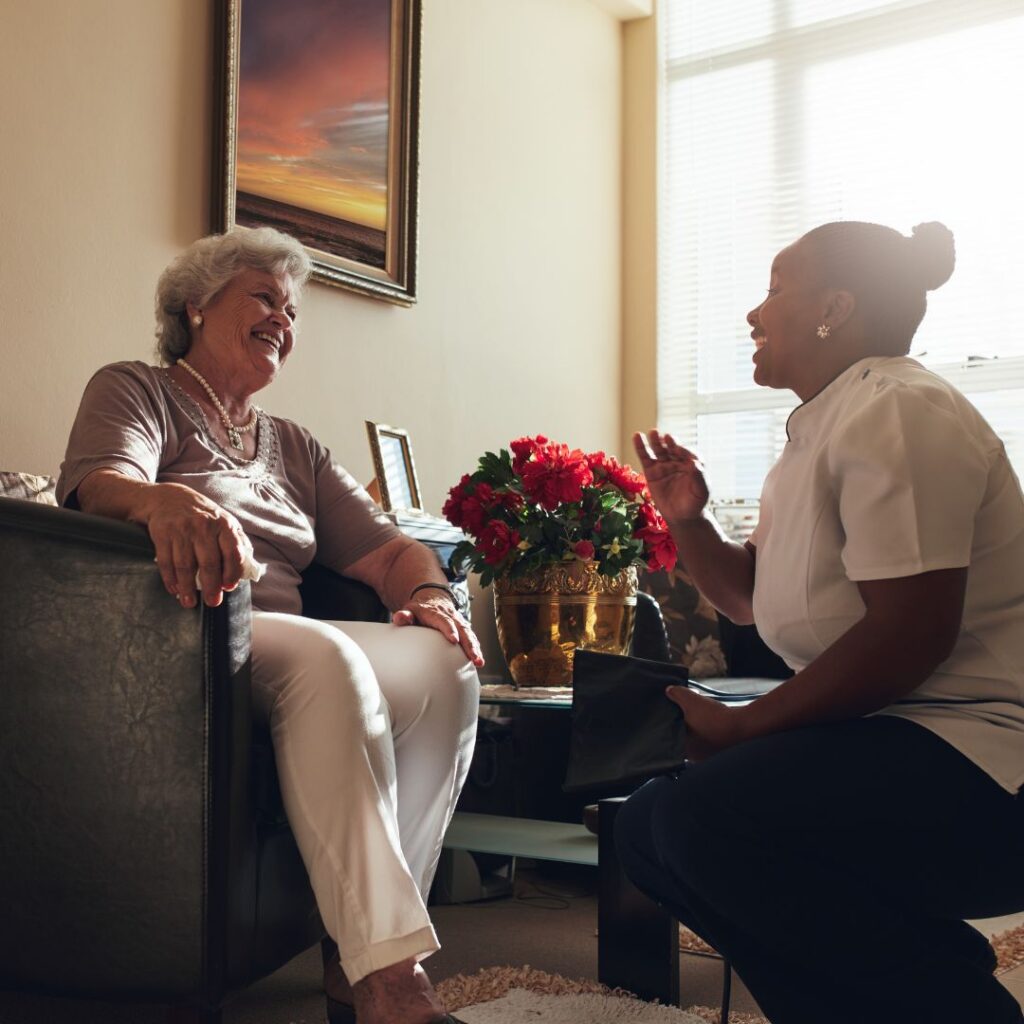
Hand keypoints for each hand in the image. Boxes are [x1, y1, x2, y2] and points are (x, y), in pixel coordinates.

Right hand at [141, 482, 250, 608]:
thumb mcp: (224, 522)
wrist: (169, 498)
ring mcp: (182, 530)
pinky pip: (166, 561)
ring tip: (190, 603)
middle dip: (212, 586)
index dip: (232, 572)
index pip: (233, 552)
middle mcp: (203, 526)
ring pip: (185, 565)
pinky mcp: (162, 533)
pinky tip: (175, 590)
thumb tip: (247, 570)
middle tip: (213, 602)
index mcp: (224, 524)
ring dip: (188, 588)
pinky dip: (170, 579)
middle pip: (209, 562)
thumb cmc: (203, 516)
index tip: (229, 587)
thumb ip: (237, 543)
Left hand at [393, 594, 484, 667]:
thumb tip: (400, 617)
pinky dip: (476, 647)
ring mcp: (458, 621)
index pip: (443, 620)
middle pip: (461, 629)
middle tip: (473, 657)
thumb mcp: (409, 610)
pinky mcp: (462, 627)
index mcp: (436, 613)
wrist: (432, 598)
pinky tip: (479, 660)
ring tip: (479, 662)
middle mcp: (450, 616)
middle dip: (468, 644)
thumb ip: (404, 616)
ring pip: (469, 634)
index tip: (454, 640)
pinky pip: (471, 637)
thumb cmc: (418, 610)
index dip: (449, 629)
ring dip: (475, 648)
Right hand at [633, 430, 709, 524]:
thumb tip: (695, 463)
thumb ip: (700, 478)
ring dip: (656, 441)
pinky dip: (641, 447)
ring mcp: (664, 465)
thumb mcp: (701, 492)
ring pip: (659, 450)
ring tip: (653, 433)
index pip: (688, 454)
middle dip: (670, 443)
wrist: (681, 516)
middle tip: (667, 437)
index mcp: (693, 463)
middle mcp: (678, 461)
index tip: (679, 450)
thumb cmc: (694, 503)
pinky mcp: (651, 471)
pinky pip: (646, 457)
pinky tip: (637, 437)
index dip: (683, 451)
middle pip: (673, 449)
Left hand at [665, 685, 747, 760]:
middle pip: (686, 738)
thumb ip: (677, 694)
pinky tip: (716, 718)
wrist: (745, 727)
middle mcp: (698, 757)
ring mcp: (713, 756)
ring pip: (701, 738)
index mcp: (685, 750)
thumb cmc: (714, 719)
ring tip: (702, 713)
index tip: (673, 715)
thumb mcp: (691, 701)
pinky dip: (713, 729)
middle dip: (686, 724)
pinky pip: (714, 739)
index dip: (670, 726)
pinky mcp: (725, 751)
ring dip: (701, 726)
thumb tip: (669, 691)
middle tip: (687, 712)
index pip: (671, 739)